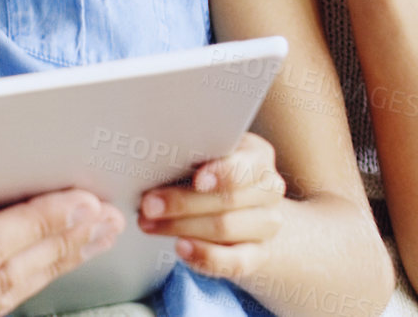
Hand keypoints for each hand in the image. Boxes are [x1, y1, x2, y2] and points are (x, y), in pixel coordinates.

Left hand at [135, 134, 284, 281]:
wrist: (247, 213)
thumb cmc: (214, 175)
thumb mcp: (207, 157)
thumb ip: (190, 157)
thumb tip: (152, 164)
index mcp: (256, 156)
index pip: (245, 165)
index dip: (222, 173)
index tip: (197, 179)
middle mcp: (268, 189)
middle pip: (228, 199)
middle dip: (182, 203)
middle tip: (148, 204)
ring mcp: (267, 223)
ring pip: (225, 228)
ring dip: (181, 227)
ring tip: (150, 224)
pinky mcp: (258, 254)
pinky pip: (234, 261)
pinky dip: (205, 256)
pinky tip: (181, 248)